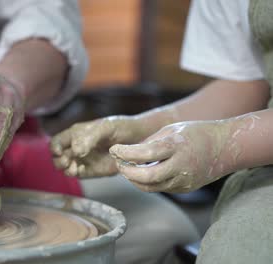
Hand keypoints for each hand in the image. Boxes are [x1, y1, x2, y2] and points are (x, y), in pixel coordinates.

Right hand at [50, 116, 148, 177]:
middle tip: (68, 161)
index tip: (61, 151)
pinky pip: (78, 174)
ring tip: (74, 168)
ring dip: (67, 169)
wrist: (138, 140)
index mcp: (76, 134)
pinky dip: (77, 173)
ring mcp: (83, 160)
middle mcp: (76, 148)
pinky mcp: (92, 171)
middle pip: (57, 157)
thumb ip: (89, 138)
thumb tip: (76, 150)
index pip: (57, 142)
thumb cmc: (120, 128)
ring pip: (66, 168)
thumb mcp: (105, 128)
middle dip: (59, 161)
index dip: (55, 148)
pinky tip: (82, 170)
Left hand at [109, 120, 231, 192]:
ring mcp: (184, 180)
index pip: (146, 152)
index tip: (114, 149)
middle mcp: (181, 165)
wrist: (226, 147)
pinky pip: (160, 188)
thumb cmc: (195, 133)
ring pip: (151, 187)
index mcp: (177, 146)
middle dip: (127, 172)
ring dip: (133, 180)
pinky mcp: (185, 189)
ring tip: (125, 168)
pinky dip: (146, 182)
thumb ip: (149, 142)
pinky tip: (139, 173)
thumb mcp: (171, 129)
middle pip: (147, 177)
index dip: (126, 153)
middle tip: (117, 163)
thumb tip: (127, 153)